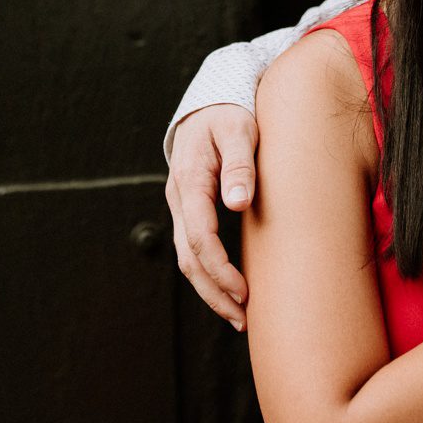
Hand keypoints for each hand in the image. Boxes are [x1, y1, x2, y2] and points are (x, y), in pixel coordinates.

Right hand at [165, 103, 260, 330]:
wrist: (210, 102)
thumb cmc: (229, 113)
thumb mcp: (240, 130)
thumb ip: (240, 164)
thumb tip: (238, 203)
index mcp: (189, 180)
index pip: (200, 235)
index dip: (219, 268)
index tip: (243, 291)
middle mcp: (179, 197)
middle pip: (188, 257)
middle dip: (213, 292)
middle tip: (244, 319)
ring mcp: (181, 205)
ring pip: (187, 258)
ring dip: (210, 290)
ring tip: (239, 316)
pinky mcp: (190, 209)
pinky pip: (193, 248)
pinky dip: (208, 273)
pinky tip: (230, 290)